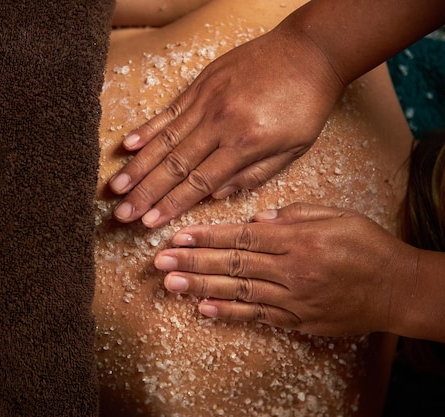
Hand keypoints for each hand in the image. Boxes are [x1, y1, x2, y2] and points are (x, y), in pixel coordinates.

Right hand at [109, 24, 344, 227]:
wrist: (310, 51)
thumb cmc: (305, 103)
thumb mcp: (293, 148)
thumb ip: (253, 175)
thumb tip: (215, 196)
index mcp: (245, 143)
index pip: (199, 183)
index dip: (171, 205)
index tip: (149, 222)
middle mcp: (220, 123)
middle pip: (174, 165)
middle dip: (145, 193)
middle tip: (122, 213)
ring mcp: (206, 101)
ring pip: (164, 140)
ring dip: (138, 166)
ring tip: (116, 187)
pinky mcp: (200, 84)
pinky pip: (168, 111)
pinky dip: (146, 129)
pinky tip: (126, 145)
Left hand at [153, 203, 417, 336]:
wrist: (396, 289)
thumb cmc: (366, 247)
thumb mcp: (335, 216)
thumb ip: (294, 215)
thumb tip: (257, 217)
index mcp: (297, 239)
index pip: (242, 235)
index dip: (207, 236)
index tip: (178, 235)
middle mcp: (290, 269)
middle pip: (232, 263)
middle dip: (193, 261)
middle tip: (160, 261)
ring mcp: (292, 298)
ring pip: (238, 291)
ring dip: (201, 287)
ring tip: (170, 284)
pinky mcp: (297, 320)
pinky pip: (257, 316)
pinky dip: (230, 313)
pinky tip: (204, 310)